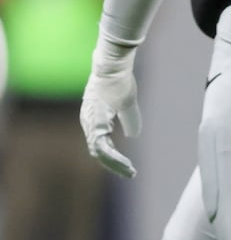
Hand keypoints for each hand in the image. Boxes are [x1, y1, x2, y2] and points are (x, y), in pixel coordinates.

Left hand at [80, 36, 141, 177]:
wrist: (113, 66)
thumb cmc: (118, 81)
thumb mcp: (126, 103)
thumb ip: (129, 120)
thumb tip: (133, 135)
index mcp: (94, 120)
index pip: (101, 146)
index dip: (113, 158)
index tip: (128, 167)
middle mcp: (89, 123)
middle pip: (98, 152)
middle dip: (115, 165)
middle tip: (130, 173)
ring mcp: (91, 122)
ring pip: (99, 152)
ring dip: (114, 163)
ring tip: (129, 171)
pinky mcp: (96, 120)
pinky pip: (101, 145)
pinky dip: (113, 156)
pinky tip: (124, 161)